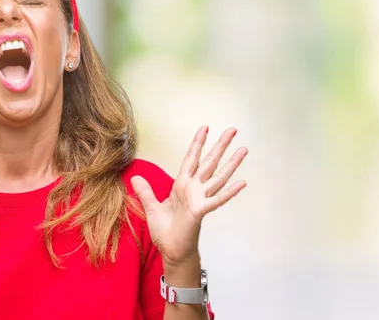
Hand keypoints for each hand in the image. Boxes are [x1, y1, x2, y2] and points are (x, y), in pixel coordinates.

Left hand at [132, 127, 246, 266]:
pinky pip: (217, 200)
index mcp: (181, 185)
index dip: (198, 143)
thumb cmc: (165, 231)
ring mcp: (199, 199)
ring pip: (218, 177)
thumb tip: (134, 177)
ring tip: (244, 149)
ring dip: (231, 164)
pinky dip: (230, 192)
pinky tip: (242, 183)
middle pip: (209, 162)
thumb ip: (145, 192)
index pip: (191, 159)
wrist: (171, 251)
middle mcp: (193, 189)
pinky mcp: (201, 212)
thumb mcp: (151, 208)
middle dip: (220, 145)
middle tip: (233, 129)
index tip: (205, 128)